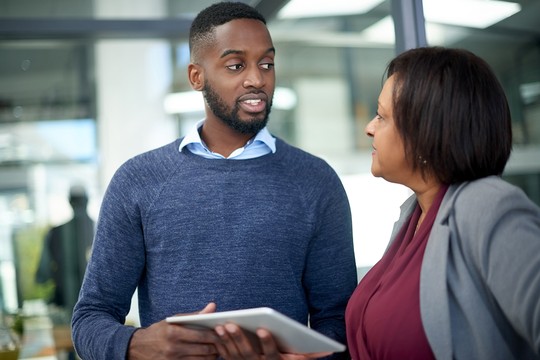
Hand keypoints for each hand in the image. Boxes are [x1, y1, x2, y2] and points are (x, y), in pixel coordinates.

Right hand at [128, 302, 225, 359]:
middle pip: (204, 350)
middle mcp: (173, 348)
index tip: (223, 332)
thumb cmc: (159, 332)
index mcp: (174, 333)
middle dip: (216, 346)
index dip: (216, 335)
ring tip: (217, 349)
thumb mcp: (174, 320)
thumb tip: (213, 307)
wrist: (137, 348)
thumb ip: (195, 315)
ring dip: (212, 356)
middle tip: (224, 342)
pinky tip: (206, 356)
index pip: (202, 335)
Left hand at [215, 323, 331, 359]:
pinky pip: (226, 357)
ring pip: (234, 356)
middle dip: (239, 339)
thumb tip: (331, 349)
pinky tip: (216, 332)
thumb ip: (312, 355)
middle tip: (231, 324)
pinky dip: (220, 345)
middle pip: (248, 355)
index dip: (267, 343)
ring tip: (221, 325)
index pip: (272, 355)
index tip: (262, 329)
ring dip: (226, 341)